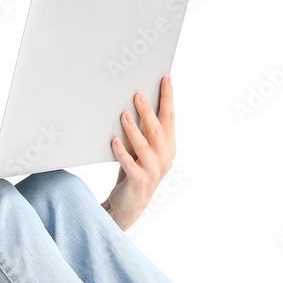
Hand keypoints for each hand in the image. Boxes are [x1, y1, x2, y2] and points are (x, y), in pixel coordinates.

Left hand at [102, 76, 176, 230]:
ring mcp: (153, 170)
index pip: (169, 118)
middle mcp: (164, 157)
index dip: (168, 98)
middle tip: (138, 95)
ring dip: (133, 129)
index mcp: (168, 146)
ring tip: (124, 114)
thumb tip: (136, 103)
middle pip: (157, 130)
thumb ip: (144, 131)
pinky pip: (129, 164)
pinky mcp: (139, 181)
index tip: (166, 79)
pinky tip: (113, 142)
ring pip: (144, 146)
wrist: (130, 203)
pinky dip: (121, 152)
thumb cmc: (135, 169)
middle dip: (148, 111)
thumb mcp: (142, 149)